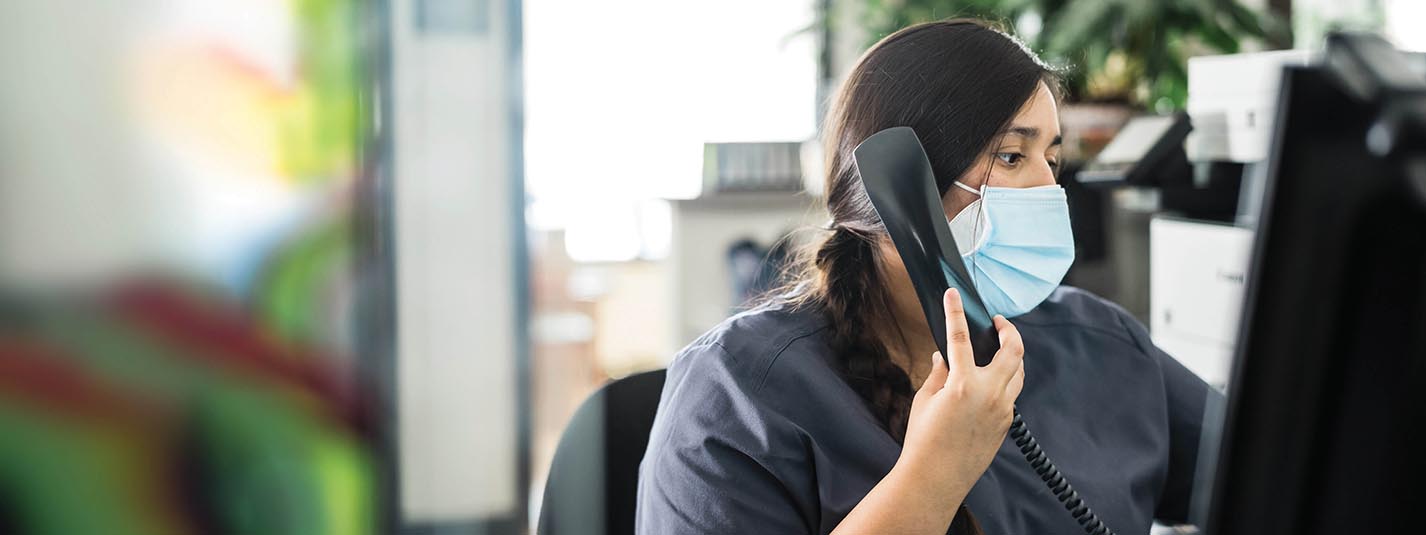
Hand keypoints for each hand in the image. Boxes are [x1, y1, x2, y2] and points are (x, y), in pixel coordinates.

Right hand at [899, 287, 1025, 496]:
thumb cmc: (923, 441)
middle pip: (1014, 350)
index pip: (960, 337)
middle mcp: (989, 394)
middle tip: (998, 322)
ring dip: (1011, 356)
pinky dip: (1002, 382)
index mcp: (962, 384)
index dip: (955, 312)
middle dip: (1009, 330)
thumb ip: (937, 374)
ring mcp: (1002, 409)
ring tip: (996, 350)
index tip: (953, 294)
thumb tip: (943, 357)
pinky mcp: (1006, 424)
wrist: (936, 478)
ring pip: (1018, 372)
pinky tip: (987, 383)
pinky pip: (1010, 394)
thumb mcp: (924, 401)